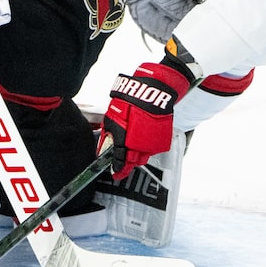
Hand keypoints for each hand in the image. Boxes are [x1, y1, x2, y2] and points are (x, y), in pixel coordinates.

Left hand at [100, 62, 190, 178]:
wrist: (152, 93)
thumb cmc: (130, 103)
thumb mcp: (112, 119)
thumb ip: (109, 136)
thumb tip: (103, 147)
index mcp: (126, 143)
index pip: (121, 163)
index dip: (118, 170)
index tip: (116, 173)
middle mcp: (140, 147)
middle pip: (134, 161)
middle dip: (128, 159)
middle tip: (124, 153)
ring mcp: (153, 145)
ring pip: (144, 155)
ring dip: (139, 151)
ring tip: (135, 137)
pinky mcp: (161, 140)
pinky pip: (153, 148)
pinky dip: (148, 144)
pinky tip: (144, 133)